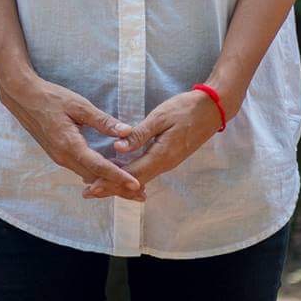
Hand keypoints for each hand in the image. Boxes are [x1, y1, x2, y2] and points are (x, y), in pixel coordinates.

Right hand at [0, 69, 144, 201]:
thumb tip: (127, 131)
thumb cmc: (50, 97)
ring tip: (129, 187)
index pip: (99, 166)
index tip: (136, 185)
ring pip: (87, 176)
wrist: (22, 96)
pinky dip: (97, 175)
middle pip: (95, 178)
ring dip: (108, 183)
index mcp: (70, 145)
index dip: (119, 177)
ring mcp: (59, 157)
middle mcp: (64, 157)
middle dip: (118, 187)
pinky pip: (80, 169)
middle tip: (141, 194)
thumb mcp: (79, 105)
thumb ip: (103, 120)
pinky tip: (108, 173)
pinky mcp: (58, 154)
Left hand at [86, 88, 223, 196]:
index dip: (109, 181)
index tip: (91, 188)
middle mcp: (164, 164)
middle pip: (134, 180)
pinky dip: (131, 174)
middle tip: (88, 192)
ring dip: (119, 182)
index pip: (130, 174)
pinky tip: (120, 171)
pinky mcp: (169, 156)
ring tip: (99, 184)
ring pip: (140, 177)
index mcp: (161, 155)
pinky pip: (147, 170)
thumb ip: (140, 134)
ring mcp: (168, 162)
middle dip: (111, 187)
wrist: (212, 109)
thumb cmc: (185, 109)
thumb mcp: (160, 117)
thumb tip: (118, 148)